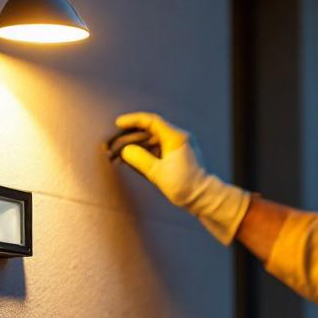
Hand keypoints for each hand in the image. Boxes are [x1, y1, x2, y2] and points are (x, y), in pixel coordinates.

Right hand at [112, 111, 251, 244]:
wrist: (203, 197)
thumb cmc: (184, 185)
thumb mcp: (157, 173)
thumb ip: (139, 159)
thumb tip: (125, 150)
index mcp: (176, 137)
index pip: (151, 121)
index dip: (132, 120)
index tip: (118, 123)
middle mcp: (178, 138)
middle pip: (149, 131)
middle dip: (130, 137)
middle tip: (114, 144)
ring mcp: (178, 146)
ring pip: (151, 141)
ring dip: (135, 147)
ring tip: (118, 155)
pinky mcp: (177, 156)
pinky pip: (157, 149)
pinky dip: (144, 153)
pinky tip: (131, 160)